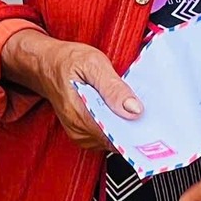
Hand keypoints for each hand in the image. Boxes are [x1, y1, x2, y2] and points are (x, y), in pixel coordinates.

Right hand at [0, 28, 140, 152]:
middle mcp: (78, 130)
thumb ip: (114, 88)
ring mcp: (80, 134)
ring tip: (138, 110)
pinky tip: (125, 112)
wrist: (46, 64)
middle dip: (135, 129)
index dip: (136, 134)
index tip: (154, 127)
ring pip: (113, 139)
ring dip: (127, 127)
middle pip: (116, 140)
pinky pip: (107, 135)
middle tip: (153, 115)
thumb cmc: (68, 61)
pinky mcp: (83, 132)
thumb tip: (134, 110)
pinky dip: (118, 125)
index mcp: (79, 114)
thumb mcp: (93, 64)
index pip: (114, 137)